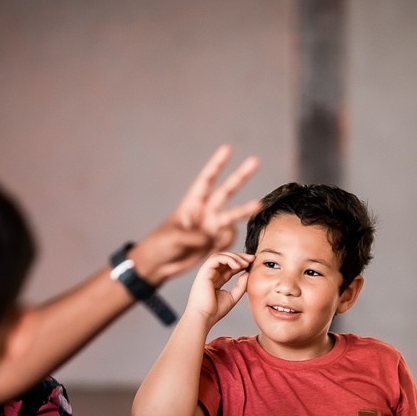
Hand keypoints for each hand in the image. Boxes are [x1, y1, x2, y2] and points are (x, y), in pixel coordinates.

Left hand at [128, 145, 260, 286]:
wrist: (158, 266)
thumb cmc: (160, 246)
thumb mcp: (175, 238)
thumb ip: (197, 236)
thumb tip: (214, 237)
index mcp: (191, 203)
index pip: (206, 180)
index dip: (216, 164)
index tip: (227, 149)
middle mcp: (205, 212)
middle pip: (226, 190)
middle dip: (240, 176)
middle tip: (255, 160)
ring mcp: (211, 227)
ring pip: (233, 215)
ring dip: (245, 211)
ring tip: (258, 206)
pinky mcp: (215, 242)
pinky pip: (229, 238)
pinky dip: (226, 243)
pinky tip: (213, 251)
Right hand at [185, 251, 252, 325]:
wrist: (204, 317)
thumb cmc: (215, 311)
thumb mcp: (233, 296)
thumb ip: (240, 285)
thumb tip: (247, 273)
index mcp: (216, 280)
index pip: (229, 266)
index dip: (241, 262)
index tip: (252, 263)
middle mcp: (211, 274)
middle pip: (225, 258)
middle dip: (239, 256)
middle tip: (252, 258)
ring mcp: (206, 272)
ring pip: (221, 255)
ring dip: (234, 257)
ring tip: (245, 263)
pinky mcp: (204, 271)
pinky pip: (216, 258)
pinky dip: (228, 259)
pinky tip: (238, 265)